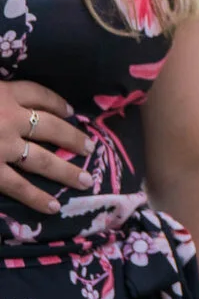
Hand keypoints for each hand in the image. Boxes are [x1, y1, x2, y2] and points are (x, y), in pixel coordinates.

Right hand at [0, 79, 90, 215]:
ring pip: (42, 159)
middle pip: (51, 126)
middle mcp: (8, 118)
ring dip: (66, 171)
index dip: (57, 102)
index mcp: (1, 92)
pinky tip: (53, 206)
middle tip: (90, 147)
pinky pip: (17, 186)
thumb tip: (9, 96)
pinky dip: (36, 197)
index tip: (72, 111)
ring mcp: (0, 146)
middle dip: (72, 138)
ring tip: (85, 180)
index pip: (38, 94)